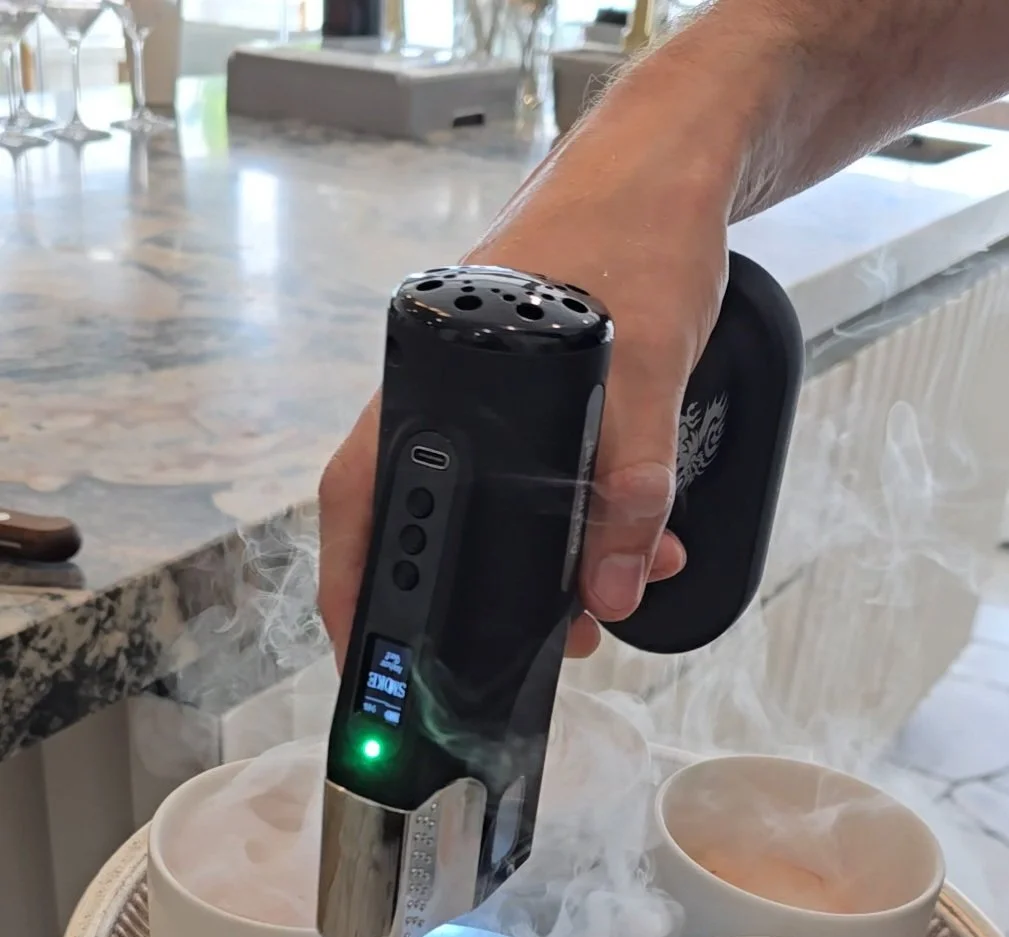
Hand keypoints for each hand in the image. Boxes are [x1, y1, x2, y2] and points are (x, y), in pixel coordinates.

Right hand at [318, 45, 748, 663]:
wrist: (676, 163)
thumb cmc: (635, 229)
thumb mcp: (647, 370)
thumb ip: (632, 484)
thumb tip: (613, 588)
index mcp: (433, 375)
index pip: (360, 497)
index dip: (354, 584)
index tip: (368, 652)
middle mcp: (448, 392)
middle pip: (425, 518)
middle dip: (463, 599)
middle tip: (513, 650)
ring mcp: (488, 398)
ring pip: (490, 509)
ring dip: (537, 570)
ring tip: (589, 609)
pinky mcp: (535, 400)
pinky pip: (538, 483)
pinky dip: (574, 526)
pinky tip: (624, 547)